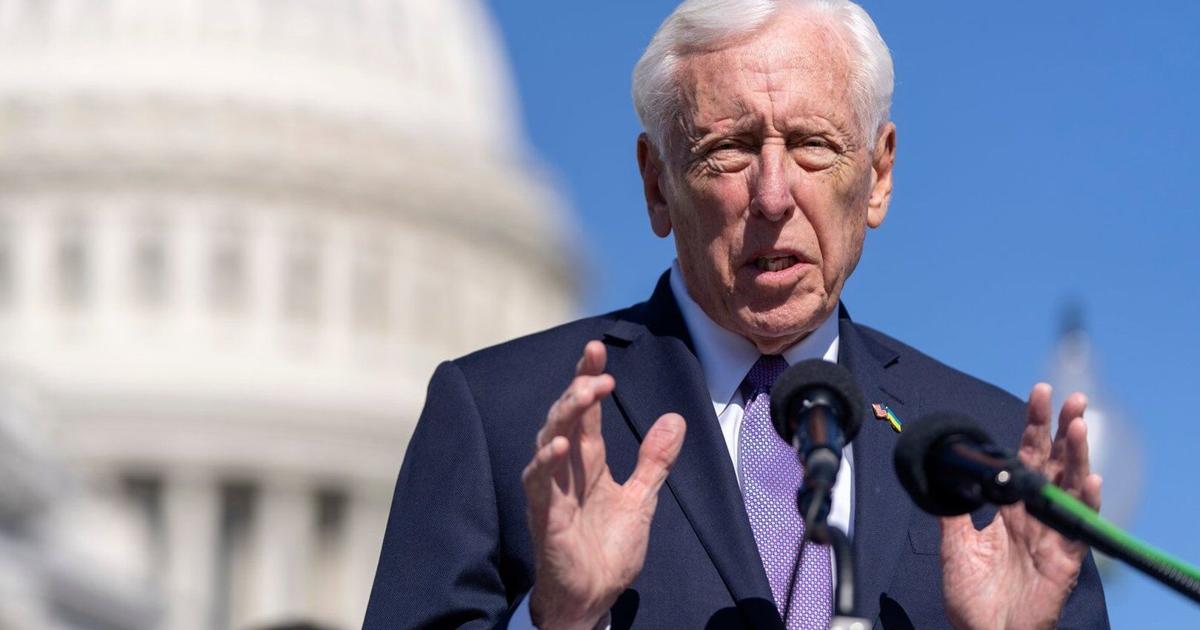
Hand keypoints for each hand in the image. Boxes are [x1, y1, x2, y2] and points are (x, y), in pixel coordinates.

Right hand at [522, 341, 686, 629]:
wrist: (592, 600)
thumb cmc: (606, 551)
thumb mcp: (641, 499)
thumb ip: (654, 460)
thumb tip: (675, 418)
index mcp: (587, 463)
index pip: (586, 412)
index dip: (588, 379)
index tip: (596, 349)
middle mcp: (564, 471)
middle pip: (564, 419)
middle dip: (578, 390)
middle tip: (599, 373)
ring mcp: (551, 493)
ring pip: (547, 442)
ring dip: (564, 416)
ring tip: (583, 393)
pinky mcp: (545, 520)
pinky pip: (539, 486)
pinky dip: (545, 465)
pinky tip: (558, 446)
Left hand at [940, 383, 1102, 629]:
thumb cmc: (972, 595)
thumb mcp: (955, 544)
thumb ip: (953, 508)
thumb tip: (940, 472)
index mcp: (1011, 507)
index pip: (1025, 457)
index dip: (1033, 426)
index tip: (1039, 394)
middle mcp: (1035, 515)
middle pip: (1054, 464)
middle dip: (1062, 429)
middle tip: (1070, 398)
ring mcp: (1052, 535)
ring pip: (1071, 487)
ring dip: (1076, 455)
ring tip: (1078, 424)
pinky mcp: (1064, 560)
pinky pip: (1079, 529)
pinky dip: (1086, 503)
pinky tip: (1090, 479)